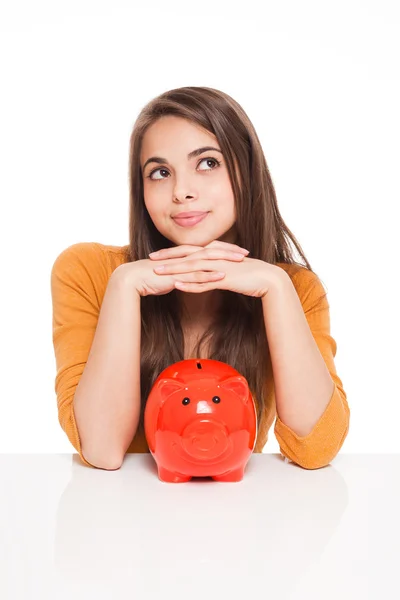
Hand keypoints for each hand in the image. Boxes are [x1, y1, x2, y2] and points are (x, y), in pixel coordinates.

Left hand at [148, 240, 282, 297]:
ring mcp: (219, 266)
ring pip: (192, 267)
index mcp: (215, 252)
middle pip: (186, 255)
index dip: (172, 252)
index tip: (157, 255)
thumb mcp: (229, 270)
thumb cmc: (249, 275)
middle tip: (150, 260)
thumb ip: (215, 269)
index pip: (189, 250)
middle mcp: (215, 256)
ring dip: (174, 269)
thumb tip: (205, 273)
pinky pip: (204, 281)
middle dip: (167, 257)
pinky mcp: (225, 278)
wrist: (268, 279)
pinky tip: (177, 285)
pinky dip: (189, 283)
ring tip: (158, 272)